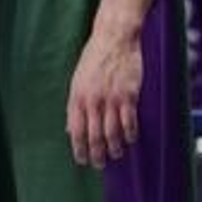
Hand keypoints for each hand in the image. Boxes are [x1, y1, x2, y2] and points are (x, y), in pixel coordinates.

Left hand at [66, 29, 141, 167]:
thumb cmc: (95, 58)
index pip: (76, 132)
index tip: (83, 160)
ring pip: (112, 133)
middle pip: (94, 137)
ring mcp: (111, 99)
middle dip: (97, 155)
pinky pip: (129, 122)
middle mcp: (93, 101)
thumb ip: (74, 106)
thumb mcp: (77, 80)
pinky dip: (130, 134)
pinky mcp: (128, 95)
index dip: (79, 150)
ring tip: (117, 153)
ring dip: (115, 148)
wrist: (114, 37)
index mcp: (77, 97)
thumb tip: (70, 129)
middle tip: (101, 164)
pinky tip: (131, 139)